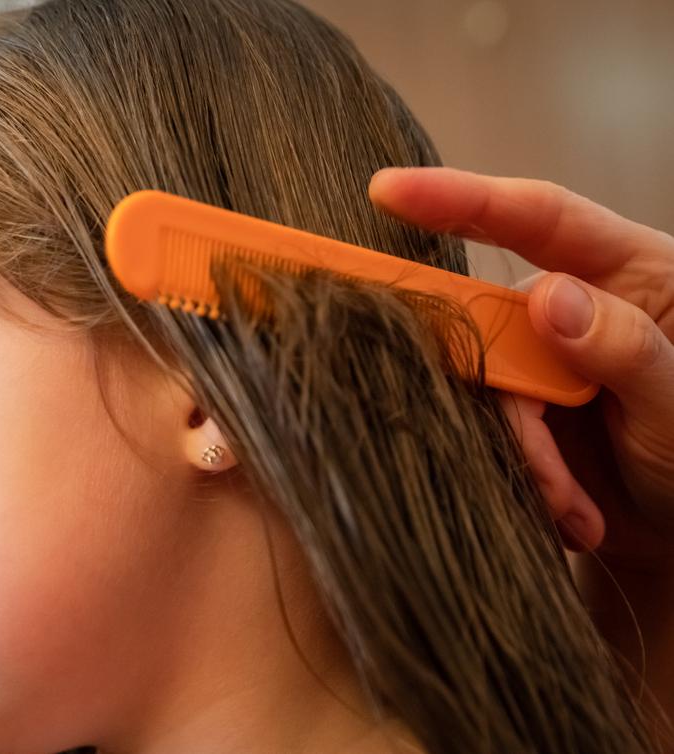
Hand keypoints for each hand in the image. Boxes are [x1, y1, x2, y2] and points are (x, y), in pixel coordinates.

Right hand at [368, 167, 673, 569]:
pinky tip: (570, 515)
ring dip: (525, 459)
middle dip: (512, 403)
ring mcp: (542, 360)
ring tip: (576, 513)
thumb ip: (628, 349)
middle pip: (495, 322)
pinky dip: (523, 479)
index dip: (461, 199)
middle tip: (547, 469)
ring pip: (486, 390)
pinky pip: (485, 430)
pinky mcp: (518, 411)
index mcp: (634, 272)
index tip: (390, 191)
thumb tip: (546, 294)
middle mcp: (578, 305)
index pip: (541, 217)